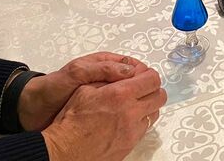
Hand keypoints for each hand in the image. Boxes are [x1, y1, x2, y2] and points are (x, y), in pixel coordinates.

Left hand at [18, 53, 149, 131]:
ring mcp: (103, 95)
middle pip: (134, 82)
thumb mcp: (76, 74)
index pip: (133, 65)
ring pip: (128, 98)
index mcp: (104, 64)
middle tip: (149, 101)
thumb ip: (101, 69)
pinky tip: (128, 122)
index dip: (143, 74)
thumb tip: (130, 71)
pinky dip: (124, 115)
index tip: (150, 84)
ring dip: (135, 104)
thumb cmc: (52, 87)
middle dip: (143, 90)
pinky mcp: (98, 110)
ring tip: (141, 113)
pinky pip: (117, 111)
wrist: (32, 109)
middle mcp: (107, 78)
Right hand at [41, 68, 165, 160]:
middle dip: (153, 90)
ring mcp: (132, 131)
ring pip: (154, 114)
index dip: (150, 75)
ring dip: (148, 107)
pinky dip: (139, 122)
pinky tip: (126, 120)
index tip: (145, 76)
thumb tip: (125, 72)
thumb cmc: (71, 122)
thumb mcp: (85, 89)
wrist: (64, 150)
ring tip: (134, 105)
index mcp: (120, 94)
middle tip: (143, 89)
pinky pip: (144, 130)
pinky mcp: (130, 145)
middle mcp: (131, 113)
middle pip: (159, 96)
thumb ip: (108, 78)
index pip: (152, 80)